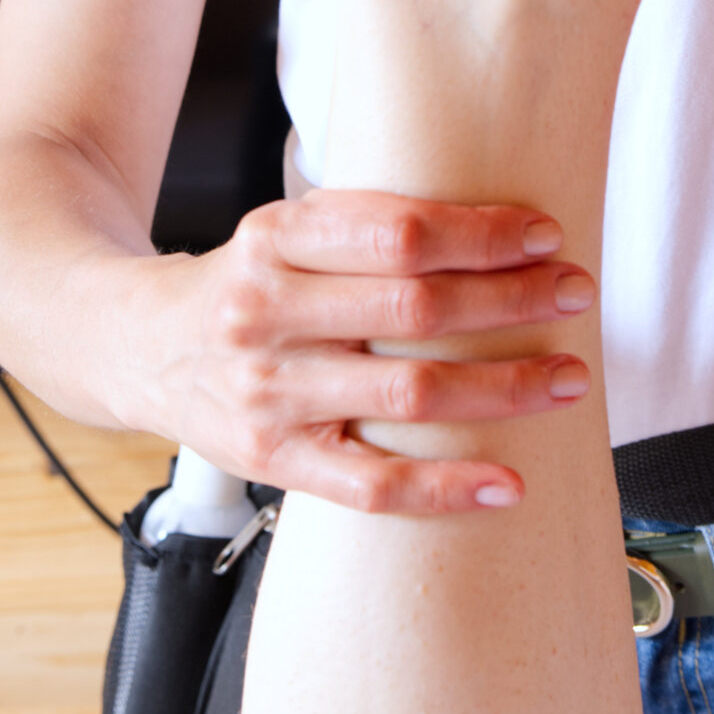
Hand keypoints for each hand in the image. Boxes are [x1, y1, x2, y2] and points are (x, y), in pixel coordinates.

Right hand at [156, 190, 596, 513]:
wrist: (137, 347)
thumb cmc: (245, 282)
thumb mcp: (285, 228)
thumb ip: (366, 226)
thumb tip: (497, 224)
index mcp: (275, 238)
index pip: (398, 233)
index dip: (482, 235)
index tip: (546, 237)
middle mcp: (268, 314)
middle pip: (414, 310)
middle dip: (510, 302)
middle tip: (577, 295)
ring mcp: (269, 394)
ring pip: (407, 396)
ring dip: (502, 388)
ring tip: (566, 378)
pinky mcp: (274, 461)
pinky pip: (372, 486)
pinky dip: (445, 489)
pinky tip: (507, 483)